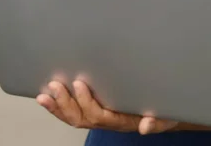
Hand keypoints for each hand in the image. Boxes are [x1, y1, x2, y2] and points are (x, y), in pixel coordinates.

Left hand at [36, 80, 210, 134]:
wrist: (164, 113)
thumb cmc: (162, 111)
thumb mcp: (166, 115)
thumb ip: (157, 120)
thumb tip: (146, 125)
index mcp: (122, 120)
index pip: (101, 115)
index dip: (88, 102)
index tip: (80, 84)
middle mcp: (108, 120)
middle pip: (82, 118)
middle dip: (67, 103)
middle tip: (56, 85)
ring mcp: (99, 117)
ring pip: (74, 118)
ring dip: (58, 106)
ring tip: (45, 94)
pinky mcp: (93, 110)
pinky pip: (73, 114)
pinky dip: (59, 107)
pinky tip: (48, 97)